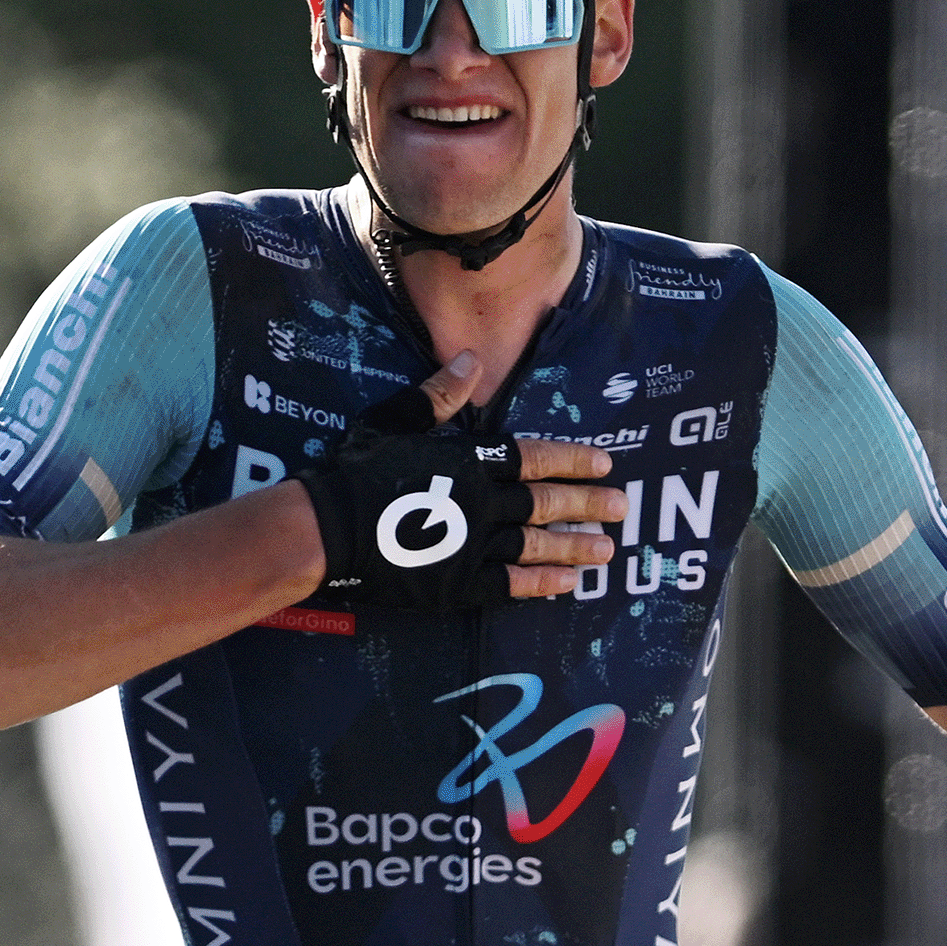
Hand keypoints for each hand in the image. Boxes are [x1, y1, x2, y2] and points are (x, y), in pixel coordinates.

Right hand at [294, 350, 621, 614]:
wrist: (325, 530)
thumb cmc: (355, 470)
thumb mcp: (394, 420)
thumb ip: (439, 396)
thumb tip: (471, 361)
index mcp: (470, 460)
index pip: (535, 457)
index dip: (573, 460)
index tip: (604, 464)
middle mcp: (482, 502)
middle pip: (546, 502)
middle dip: (587, 504)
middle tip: (621, 509)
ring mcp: (473, 546)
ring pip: (537, 545)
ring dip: (575, 546)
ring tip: (607, 551)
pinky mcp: (458, 584)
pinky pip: (510, 585)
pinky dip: (541, 584)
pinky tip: (568, 584)